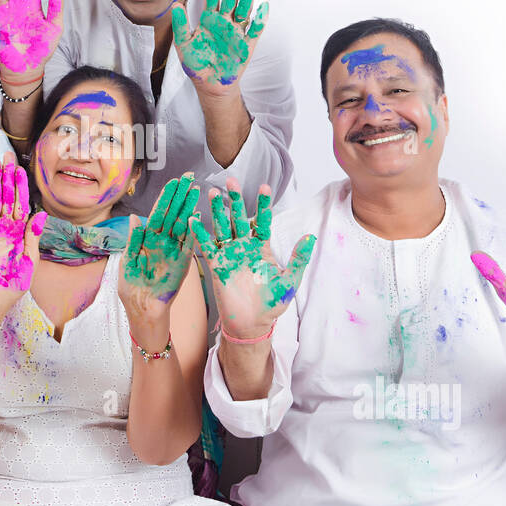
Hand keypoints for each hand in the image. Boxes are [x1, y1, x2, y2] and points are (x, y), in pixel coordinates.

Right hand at [0, 155, 46, 309]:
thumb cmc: (15, 283)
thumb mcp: (31, 260)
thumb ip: (33, 238)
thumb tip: (41, 215)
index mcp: (20, 231)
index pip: (21, 203)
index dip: (20, 185)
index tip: (20, 168)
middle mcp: (6, 227)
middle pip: (6, 197)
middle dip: (6, 177)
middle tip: (5, 156)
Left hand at [118, 173, 199, 321]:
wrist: (142, 309)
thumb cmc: (132, 287)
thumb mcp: (128, 261)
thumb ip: (133, 240)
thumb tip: (135, 218)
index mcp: (148, 239)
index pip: (159, 213)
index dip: (166, 197)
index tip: (174, 182)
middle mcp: (162, 242)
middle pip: (173, 214)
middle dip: (181, 196)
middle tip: (189, 178)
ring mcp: (174, 251)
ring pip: (183, 225)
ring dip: (189, 208)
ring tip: (196, 191)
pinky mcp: (182, 263)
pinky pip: (189, 244)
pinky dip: (193, 231)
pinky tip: (197, 216)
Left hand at [170, 0, 268, 96]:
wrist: (209, 86)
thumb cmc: (196, 65)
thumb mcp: (183, 44)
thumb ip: (180, 25)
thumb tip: (176, 5)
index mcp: (209, 20)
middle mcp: (224, 23)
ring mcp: (236, 33)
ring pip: (244, 8)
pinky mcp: (246, 46)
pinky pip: (254, 31)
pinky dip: (259, 20)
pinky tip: (262, 7)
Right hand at [191, 179, 314, 338]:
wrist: (252, 324)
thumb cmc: (272, 304)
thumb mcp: (289, 281)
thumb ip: (298, 259)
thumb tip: (311, 237)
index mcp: (262, 248)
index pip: (262, 221)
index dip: (263, 205)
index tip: (265, 188)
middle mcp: (244, 247)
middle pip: (238, 218)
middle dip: (235, 201)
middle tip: (231, 181)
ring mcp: (229, 255)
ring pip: (222, 227)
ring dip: (217, 211)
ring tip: (213, 192)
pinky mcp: (216, 265)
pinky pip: (207, 246)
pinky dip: (200, 234)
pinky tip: (194, 220)